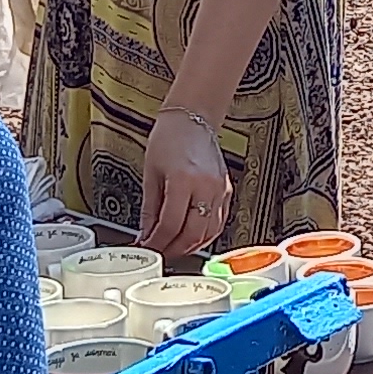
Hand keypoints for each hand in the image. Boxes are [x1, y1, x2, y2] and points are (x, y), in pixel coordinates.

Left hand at [136, 101, 234, 256]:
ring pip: (208, 232)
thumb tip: (146, 235)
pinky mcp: (226, 191)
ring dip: (190, 246)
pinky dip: (204, 235)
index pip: (170, 224)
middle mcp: (206, 186)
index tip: (146, 247)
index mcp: (183, 179)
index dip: (156, 242)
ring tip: (173, 249)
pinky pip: (218, 223)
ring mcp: (220, 189)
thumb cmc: (170, 138)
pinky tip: (191, 237)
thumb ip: (149, 209)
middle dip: (173, 249)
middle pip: (192, 233)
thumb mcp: (151, 173)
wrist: (192, 119)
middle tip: (159, 254)